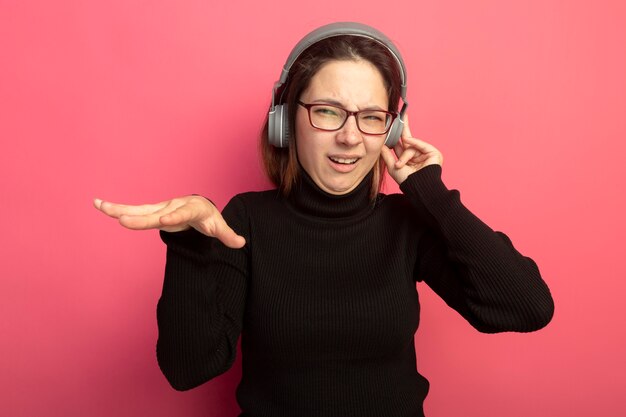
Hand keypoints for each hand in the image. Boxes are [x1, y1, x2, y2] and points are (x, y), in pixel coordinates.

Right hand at [93, 196, 245, 248]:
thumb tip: (241, 243)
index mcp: (191, 209)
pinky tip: (99, 205)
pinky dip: (117, 209)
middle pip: (155, 212)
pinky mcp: (151, 212)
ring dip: (120, 209)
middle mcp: (173, 206)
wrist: (199, 207)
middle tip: (123, 220)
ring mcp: (160, 208)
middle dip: (140, 217)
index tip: (163, 220)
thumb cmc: (209, 218)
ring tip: (101, 206)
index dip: (173, 216)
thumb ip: (228, 235)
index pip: (182, 213)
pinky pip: (133, 210)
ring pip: (140, 209)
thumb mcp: (220, 227)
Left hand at [380, 115, 442, 184]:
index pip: (400, 144)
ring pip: (411, 147)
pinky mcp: (433, 153)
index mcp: (407, 158)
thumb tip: (381, 145)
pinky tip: (407, 141)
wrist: (417, 188)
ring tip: (401, 166)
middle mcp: (416, 154)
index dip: (396, 135)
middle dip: (404, 127)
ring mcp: (425, 153)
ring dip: (404, 156)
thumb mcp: (392, 167)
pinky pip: (421, 144)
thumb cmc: (406, 181)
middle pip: (408, 138)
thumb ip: (387, 155)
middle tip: (401, 115)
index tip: (393, 125)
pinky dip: (414, 143)